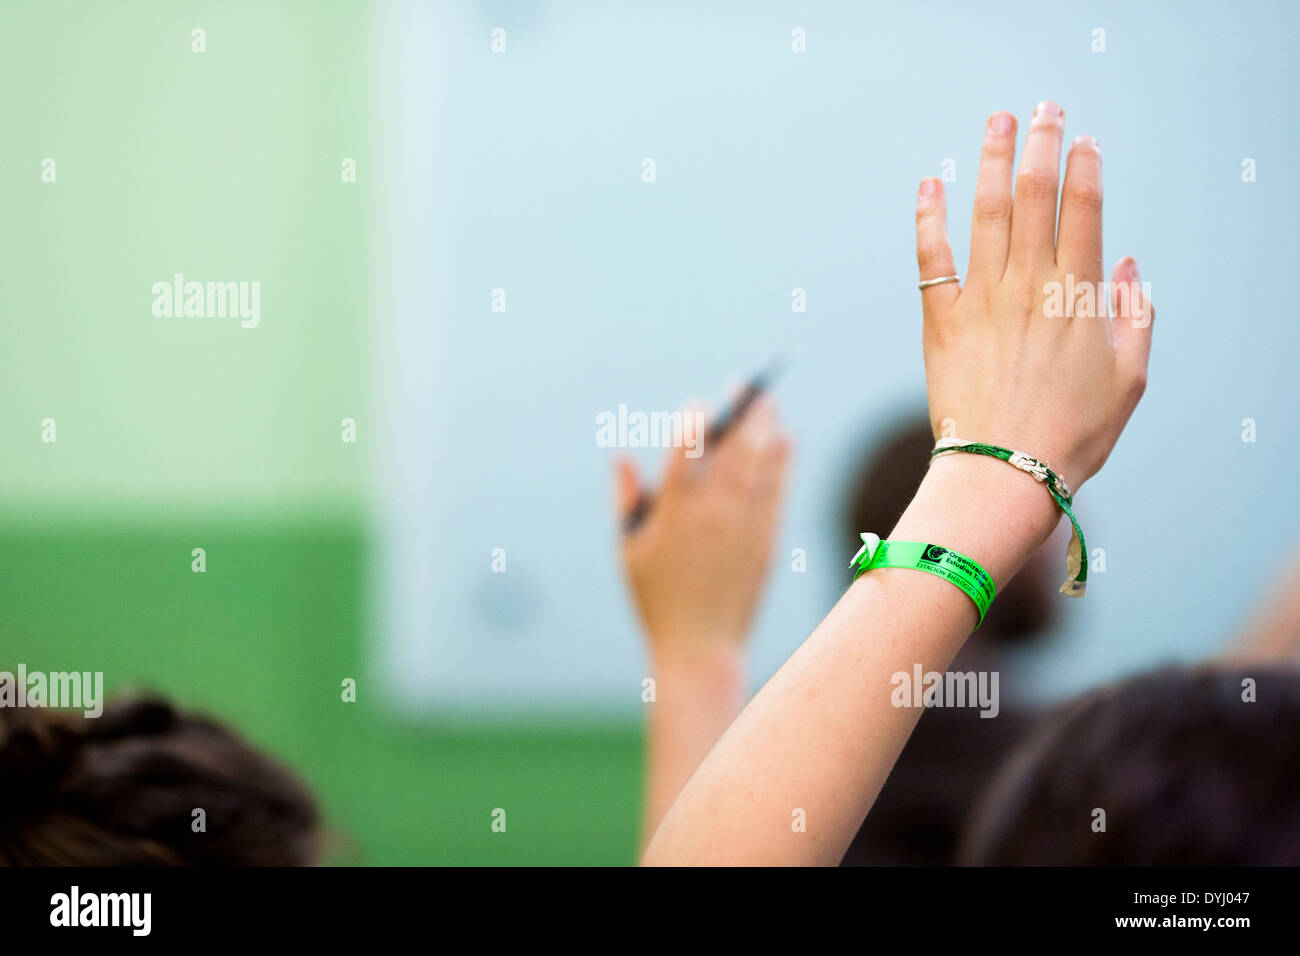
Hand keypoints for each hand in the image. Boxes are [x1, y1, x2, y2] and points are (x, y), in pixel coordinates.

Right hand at [615, 397, 790, 664]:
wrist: (699, 648)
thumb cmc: (656, 599)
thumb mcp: (629, 551)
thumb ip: (626, 500)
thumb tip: (620, 456)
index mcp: (673, 513)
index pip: (686, 450)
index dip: (695, 420)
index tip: (699, 404)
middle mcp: (711, 514)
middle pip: (732, 449)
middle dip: (740, 413)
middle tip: (748, 386)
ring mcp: (743, 527)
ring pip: (759, 465)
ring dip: (766, 429)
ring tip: (770, 404)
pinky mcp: (766, 542)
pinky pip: (777, 493)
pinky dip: (782, 464)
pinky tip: (786, 442)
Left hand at [915, 102, 1153, 491]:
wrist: (1004, 472)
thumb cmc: (1071, 435)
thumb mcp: (1128, 380)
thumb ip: (1133, 318)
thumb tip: (1126, 268)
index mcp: (1077, 297)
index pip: (1083, 212)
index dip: (1084, 169)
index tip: (1084, 140)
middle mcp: (1028, 287)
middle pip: (1034, 197)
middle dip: (1039, 145)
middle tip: (1041, 110)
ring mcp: (982, 300)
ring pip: (986, 214)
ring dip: (990, 162)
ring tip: (994, 123)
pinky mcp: (941, 321)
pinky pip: (932, 258)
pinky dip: (928, 219)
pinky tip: (928, 185)